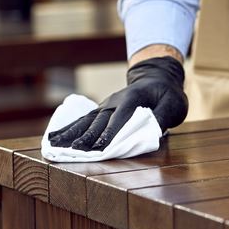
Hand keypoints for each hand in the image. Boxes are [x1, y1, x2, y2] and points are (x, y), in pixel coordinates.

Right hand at [47, 57, 187, 150]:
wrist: (157, 77)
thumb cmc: (167, 93)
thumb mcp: (173, 104)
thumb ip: (162, 117)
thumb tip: (151, 131)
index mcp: (132, 99)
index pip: (119, 119)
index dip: (109, 134)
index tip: (99, 148)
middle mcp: (114, 102)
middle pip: (98, 121)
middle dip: (86, 137)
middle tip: (73, 151)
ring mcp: (106, 105)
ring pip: (86, 120)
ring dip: (71, 133)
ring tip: (54, 144)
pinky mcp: (101, 110)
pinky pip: (83, 120)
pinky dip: (69, 128)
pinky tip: (55, 137)